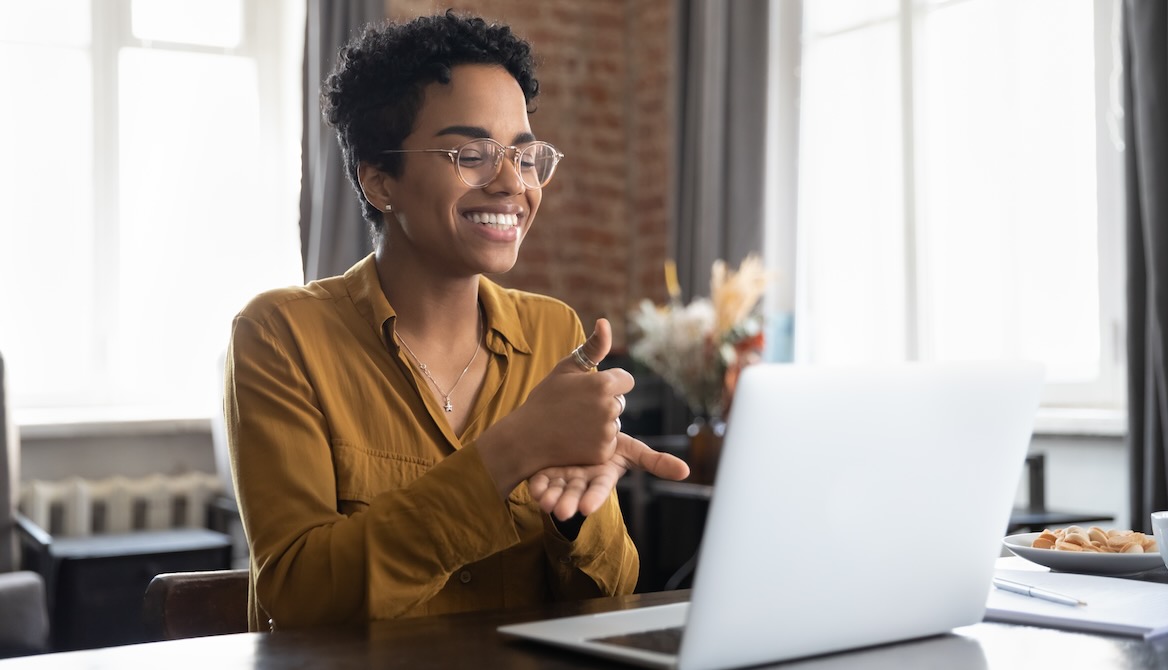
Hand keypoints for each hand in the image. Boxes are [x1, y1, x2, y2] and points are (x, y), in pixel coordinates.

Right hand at [477, 318, 685, 497]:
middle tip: (576, 408)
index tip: (589, 389)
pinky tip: (575, 439)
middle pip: (620, 402)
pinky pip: (608, 442)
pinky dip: (596, 442)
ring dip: (600, 423)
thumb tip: (605, 322)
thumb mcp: (566, 368)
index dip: (610, 383)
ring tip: (573, 424)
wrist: (526, 438)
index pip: (626, 380)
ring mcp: (607, 432)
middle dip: (604, 403)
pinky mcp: (603, 453)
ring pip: (614, 423)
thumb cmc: (545, 399)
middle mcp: (610, 408)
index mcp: (604, 384)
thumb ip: (593, 347)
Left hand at [528, 436, 689, 519]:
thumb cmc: (610, 444)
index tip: (586, 510)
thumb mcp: (632, 450)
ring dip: (551, 498)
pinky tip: (534, 488)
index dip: (594, 498)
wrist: (581, 430)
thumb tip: (686, 471)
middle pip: (576, 494)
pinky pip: (540, 480)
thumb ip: (656, 462)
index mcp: (602, 475)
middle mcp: (582, 480)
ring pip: (557, 491)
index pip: (600, 489)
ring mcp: (563, 477)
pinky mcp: (546, 472)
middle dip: (569, 503)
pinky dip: (537, 485)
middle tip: (561, 512)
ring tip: (545, 503)